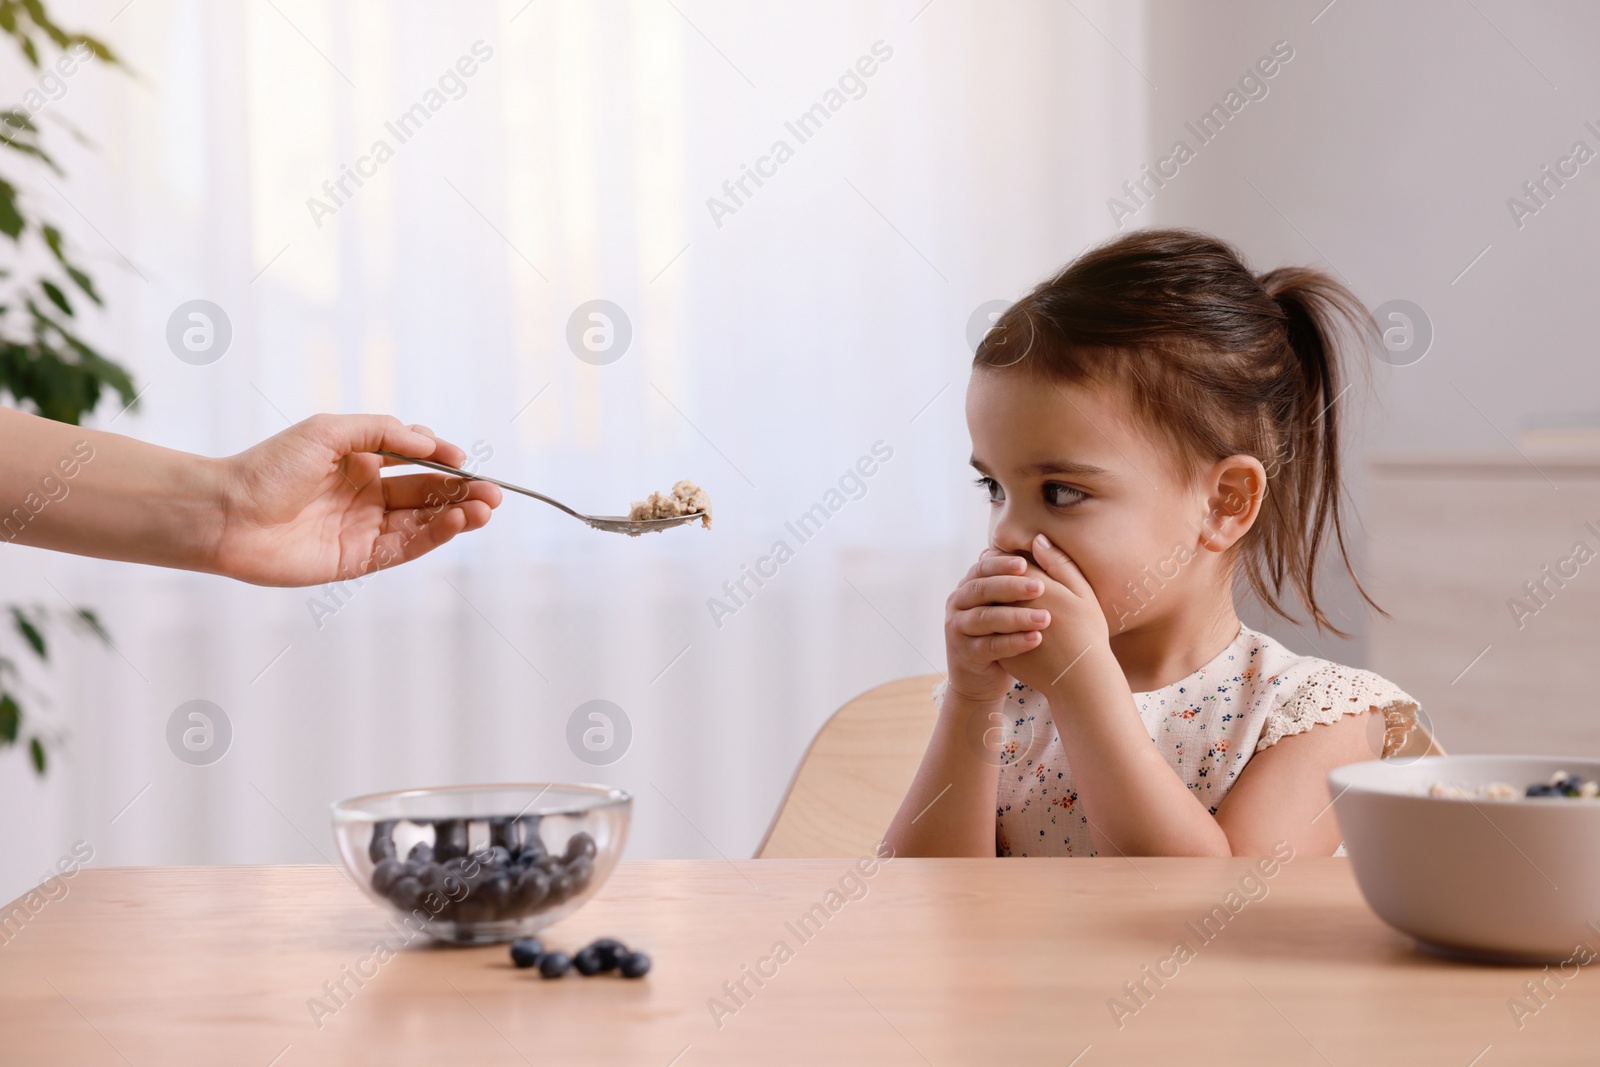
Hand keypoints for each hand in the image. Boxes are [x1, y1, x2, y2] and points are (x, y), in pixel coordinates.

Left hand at [211, 415, 502, 586]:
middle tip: (492, 493)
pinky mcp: (360, 559)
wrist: (227, 514)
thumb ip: (383, 433)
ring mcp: (365, 528)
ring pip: (423, 521)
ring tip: (484, 508)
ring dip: (457, 515)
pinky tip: (455, 521)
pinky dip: (435, 535)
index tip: (466, 461)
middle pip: (427, 493)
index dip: (444, 461)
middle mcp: (367, 495)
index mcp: (360, 462)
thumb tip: (429, 443)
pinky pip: (407, 546)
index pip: (415, 461)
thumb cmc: (269, 467)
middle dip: (462, 492)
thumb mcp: (328, 431)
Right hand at [943, 548, 1049, 702]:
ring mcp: (958, 629)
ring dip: (1016, 617)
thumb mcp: (1006, 605)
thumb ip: (1015, 579)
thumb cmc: (1001, 634)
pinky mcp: (965, 655)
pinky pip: (990, 646)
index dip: (1002, 564)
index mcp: (969, 586)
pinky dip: (1013, 642)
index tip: (1025, 562)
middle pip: (982, 590)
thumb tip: (1039, 542)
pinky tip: (1035, 639)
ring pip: (986, 618)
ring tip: (1045, 618)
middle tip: (1040, 587)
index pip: (983, 567)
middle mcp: (958, 604)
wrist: (981, 678)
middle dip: (1012, 587)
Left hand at [998, 534, 1111, 696]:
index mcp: (1038, 588)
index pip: (1014, 563)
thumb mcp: (1083, 593)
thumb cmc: (1088, 633)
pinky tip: (993, 618)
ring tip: (992, 593)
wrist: (1080, 679)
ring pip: (988, 604)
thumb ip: (1060, 565)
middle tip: (989, 565)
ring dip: (987, 596)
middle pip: (995, 581)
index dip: (1009, 558)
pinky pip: (987, 630)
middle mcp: (1017, 606)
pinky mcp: (999, 649)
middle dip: (993, 574)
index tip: (1007, 555)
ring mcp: (1005, 630)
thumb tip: (1038, 539)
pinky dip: (987, 622)